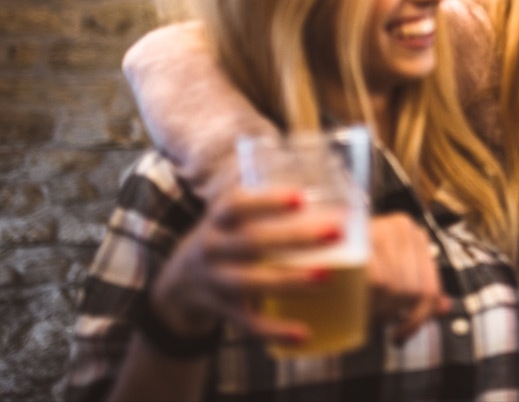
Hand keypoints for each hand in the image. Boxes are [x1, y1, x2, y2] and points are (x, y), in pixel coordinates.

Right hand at [150, 187, 345, 346]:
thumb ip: (267, 205)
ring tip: (326, 276)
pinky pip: (247, 323)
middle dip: (295, 237)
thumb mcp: (232, 218)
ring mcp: (214, 281)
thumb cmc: (225, 239)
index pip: (238, 204)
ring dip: (288, 280)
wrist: (177, 285)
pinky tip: (304, 333)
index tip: (301, 197)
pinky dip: (275, 330)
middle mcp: (212, 247)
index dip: (268, 201)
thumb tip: (332, 189)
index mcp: (218, 219)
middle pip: (252, 241)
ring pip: (250, 282)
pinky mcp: (221, 310)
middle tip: (336, 232)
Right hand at [368, 213, 448, 342]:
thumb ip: (420, 289)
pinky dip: (368, 299)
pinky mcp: (362, 238)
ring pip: (395, 287)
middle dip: (393, 312)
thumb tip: (445, 307)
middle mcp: (403, 227)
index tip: (402, 333)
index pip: (430, 287)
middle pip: (412, 290)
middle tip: (375, 317)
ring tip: (364, 308)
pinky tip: (359, 304)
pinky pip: (377, 281)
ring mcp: (383, 229)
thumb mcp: (391, 272)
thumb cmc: (355, 261)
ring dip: (378, 307)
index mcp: (415, 235)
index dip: (419, 317)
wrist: (319, 239)